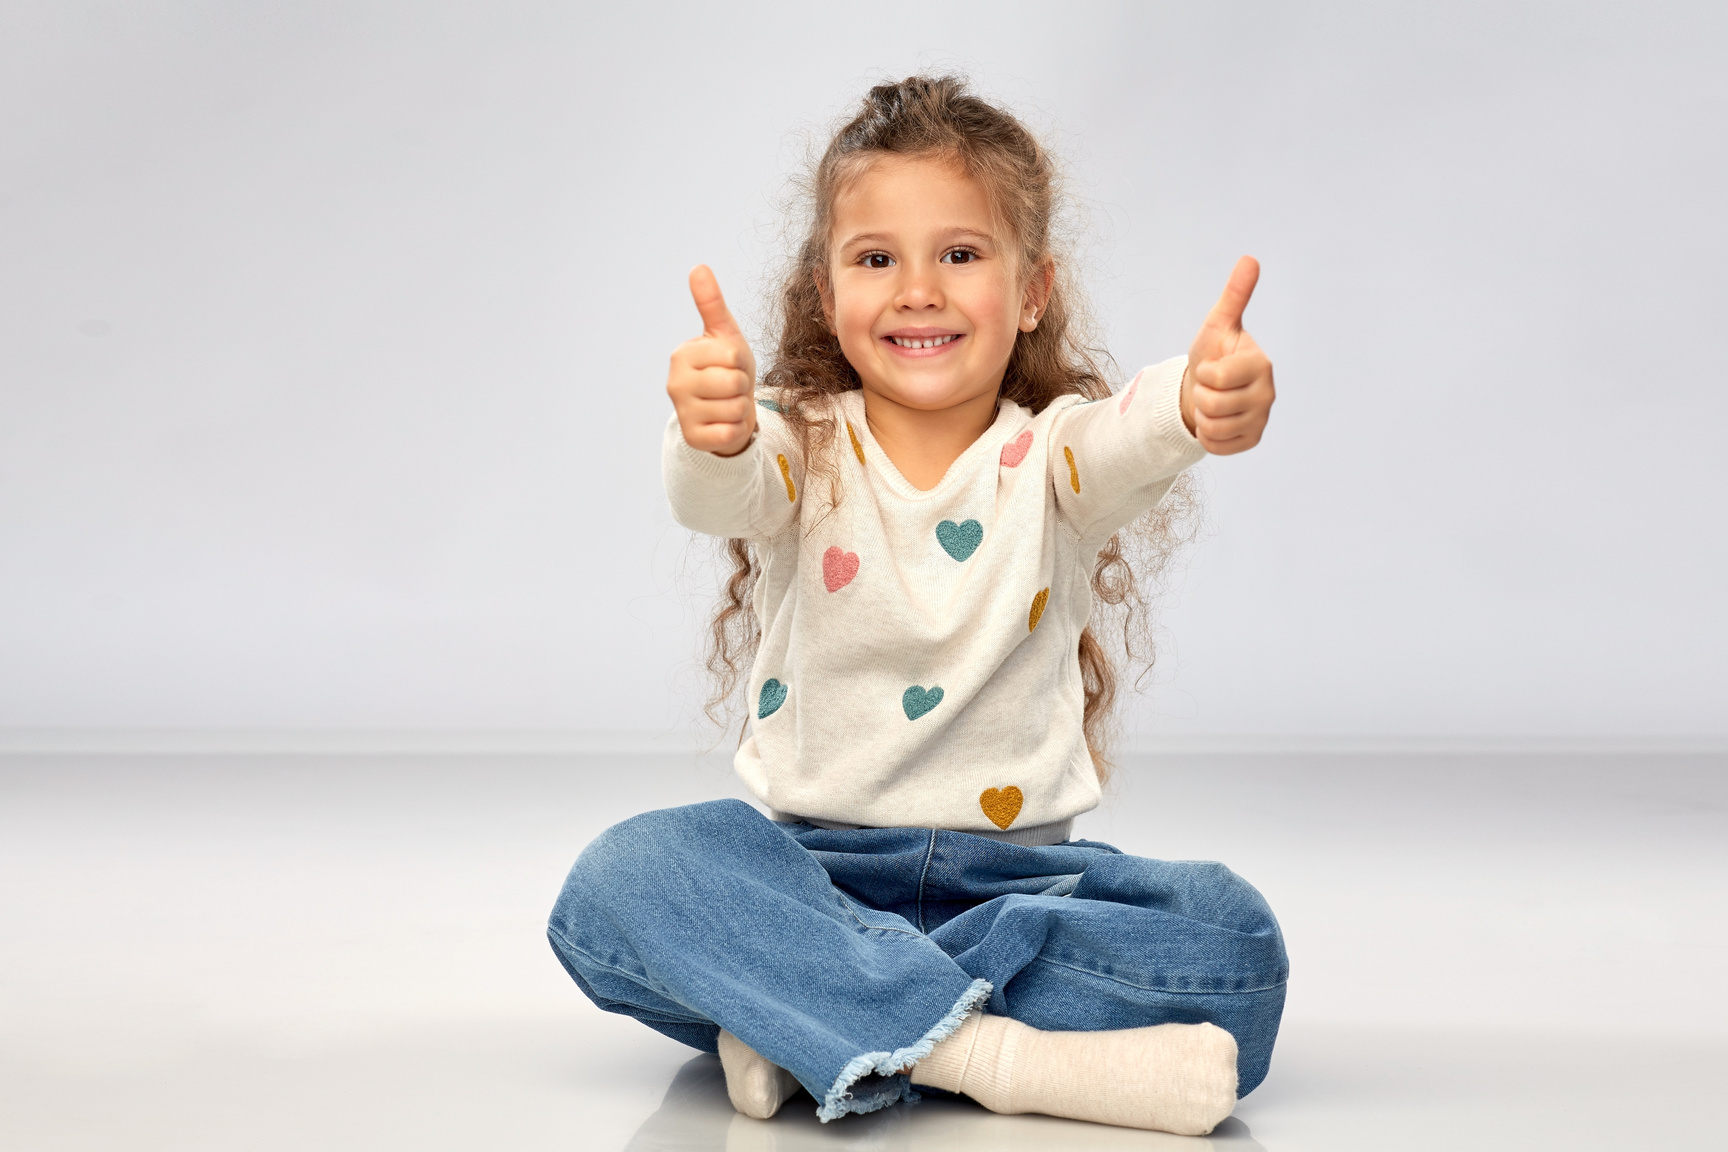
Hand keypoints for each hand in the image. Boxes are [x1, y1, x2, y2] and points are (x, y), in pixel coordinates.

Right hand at [668, 265, 758, 455]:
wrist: (727, 410)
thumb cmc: (727, 368)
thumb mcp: (724, 335)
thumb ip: (712, 304)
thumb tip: (698, 267)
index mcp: (682, 355)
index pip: (731, 356)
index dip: (741, 362)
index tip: (729, 366)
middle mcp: (675, 384)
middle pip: (734, 382)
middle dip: (742, 386)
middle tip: (731, 387)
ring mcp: (681, 413)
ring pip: (735, 409)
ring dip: (740, 408)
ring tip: (728, 404)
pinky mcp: (693, 438)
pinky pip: (730, 432)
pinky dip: (736, 429)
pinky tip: (724, 423)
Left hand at [1181, 256, 1274, 454]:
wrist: (1207, 388)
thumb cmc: (1213, 353)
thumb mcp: (1218, 324)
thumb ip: (1234, 295)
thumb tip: (1250, 259)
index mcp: (1261, 364)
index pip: (1217, 378)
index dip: (1203, 373)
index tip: (1211, 367)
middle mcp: (1268, 394)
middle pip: (1213, 404)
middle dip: (1201, 395)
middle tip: (1210, 386)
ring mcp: (1262, 419)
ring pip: (1213, 427)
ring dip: (1202, 415)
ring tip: (1212, 402)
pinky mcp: (1252, 439)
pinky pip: (1216, 445)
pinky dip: (1207, 435)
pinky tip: (1215, 419)